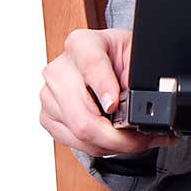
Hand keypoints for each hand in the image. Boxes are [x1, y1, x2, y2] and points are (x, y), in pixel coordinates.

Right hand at [39, 28, 172, 157]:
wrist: (105, 61)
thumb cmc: (119, 56)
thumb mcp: (135, 54)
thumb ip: (136, 75)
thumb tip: (138, 102)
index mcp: (82, 44)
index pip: (91, 65)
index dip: (104, 88)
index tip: (115, 106)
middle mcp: (59, 69)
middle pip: (82, 116)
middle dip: (117, 136)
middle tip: (142, 138)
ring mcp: (50, 95)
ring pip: (80, 134)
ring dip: (112, 144)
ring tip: (133, 139)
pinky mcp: (47, 117)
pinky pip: (73, 142)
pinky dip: (99, 146)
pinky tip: (113, 138)